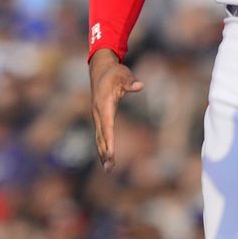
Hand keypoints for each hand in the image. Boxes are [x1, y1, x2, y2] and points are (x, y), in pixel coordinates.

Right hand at [89, 49, 143, 170]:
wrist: (99, 69)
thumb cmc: (114, 73)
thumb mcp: (123, 74)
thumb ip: (130, 82)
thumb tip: (140, 85)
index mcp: (103, 104)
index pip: (107, 126)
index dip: (109, 141)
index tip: (111, 154)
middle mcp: (98, 113)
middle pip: (101, 136)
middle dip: (105, 152)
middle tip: (110, 168)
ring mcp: (97, 116)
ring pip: (99, 138)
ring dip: (103, 153)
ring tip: (108, 169)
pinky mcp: (99, 118)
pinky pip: (100, 135)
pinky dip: (102, 147)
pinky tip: (106, 158)